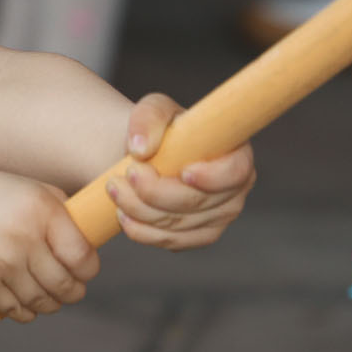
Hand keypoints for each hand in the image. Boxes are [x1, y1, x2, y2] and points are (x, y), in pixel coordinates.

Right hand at [0, 170, 99, 322]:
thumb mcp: (41, 193)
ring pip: (40, 304)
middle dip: (73, 292)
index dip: (89, 270)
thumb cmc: (3, 198)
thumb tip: (98, 252)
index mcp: (41, 212)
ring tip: (47, 292)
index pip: (82, 259)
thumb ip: (70, 220)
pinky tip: (20, 292)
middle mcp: (19, 240)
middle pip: (63, 287)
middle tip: (71, 288)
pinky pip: (12, 311)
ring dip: (49, 303)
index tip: (84, 269)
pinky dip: (22, 308)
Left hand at [105, 93, 254, 249]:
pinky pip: (170, 241)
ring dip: (140, 209)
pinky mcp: (197, 237)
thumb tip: (140, 148)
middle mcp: (234, 192)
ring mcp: (217, 219)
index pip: (235, 172)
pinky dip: (142, 231)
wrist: (150, 156)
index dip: (212, 177)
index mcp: (236, 155)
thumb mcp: (155, 110)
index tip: (184, 172)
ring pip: (177, 224)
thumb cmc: (162, 129)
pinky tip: (122, 214)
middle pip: (196, 202)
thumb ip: (148, 119)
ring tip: (115, 188)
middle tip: (128, 172)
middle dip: (155, 191)